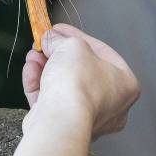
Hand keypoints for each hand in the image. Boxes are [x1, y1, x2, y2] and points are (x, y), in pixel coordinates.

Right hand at [21, 23, 138, 139]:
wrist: (60, 122)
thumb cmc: (77, 83)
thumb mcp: (71, 45)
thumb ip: (61, 39)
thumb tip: (49, 39)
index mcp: (126, 84)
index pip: (101, 52)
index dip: (76, 36)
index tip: (57, 29)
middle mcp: (111, 104)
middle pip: (80, 70)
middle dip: (57, 54)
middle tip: (43, 43)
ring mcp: (87, 118)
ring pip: (63, 86)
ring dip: (45, 67)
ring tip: (32, 55)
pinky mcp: (64, 126)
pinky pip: (52, 100)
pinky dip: (39, 84)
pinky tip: (29, 70)